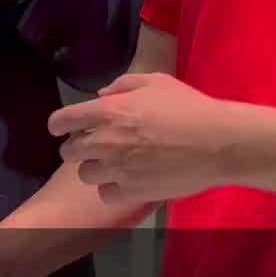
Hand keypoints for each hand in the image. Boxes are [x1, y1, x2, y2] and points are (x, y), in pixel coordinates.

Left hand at [49, 73, 231, 208]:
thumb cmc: (189, 108)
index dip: (59, 125)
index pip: (62, 120)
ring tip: (116, 165)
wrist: (217, 143)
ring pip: (85, 174)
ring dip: (96, 169)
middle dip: (79, 148)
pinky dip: (112, 189)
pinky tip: (128, 182)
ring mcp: (117, 169)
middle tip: (97, 147)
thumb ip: (122, 86)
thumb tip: (100, 96)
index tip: (62, 129)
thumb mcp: (156, 82)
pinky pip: (105, 194)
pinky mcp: (131, 192)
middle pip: (69, 151)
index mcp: (108, 111)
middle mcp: (105, 140)